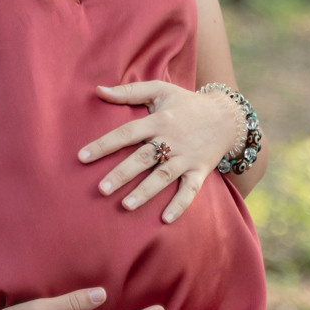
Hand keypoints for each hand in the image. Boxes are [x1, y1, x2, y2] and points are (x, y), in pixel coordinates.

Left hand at [78, 80, 243, 222]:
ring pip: (164, 176)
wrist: (228, 116)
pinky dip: (180, 205)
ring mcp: (187, 157)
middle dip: (122, 173)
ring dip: (146, 191)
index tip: (82, 157)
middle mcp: (172, 139)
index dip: (104, 144)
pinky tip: (165, 219)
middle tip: (101, 189)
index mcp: (159, 120)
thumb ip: (129, 91)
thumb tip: (98, 90)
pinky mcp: (200, 170)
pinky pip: (191, 190)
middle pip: (143, 157)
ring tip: (126, 205)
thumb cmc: (187, 103)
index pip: (127, 133)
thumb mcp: (161, 90)